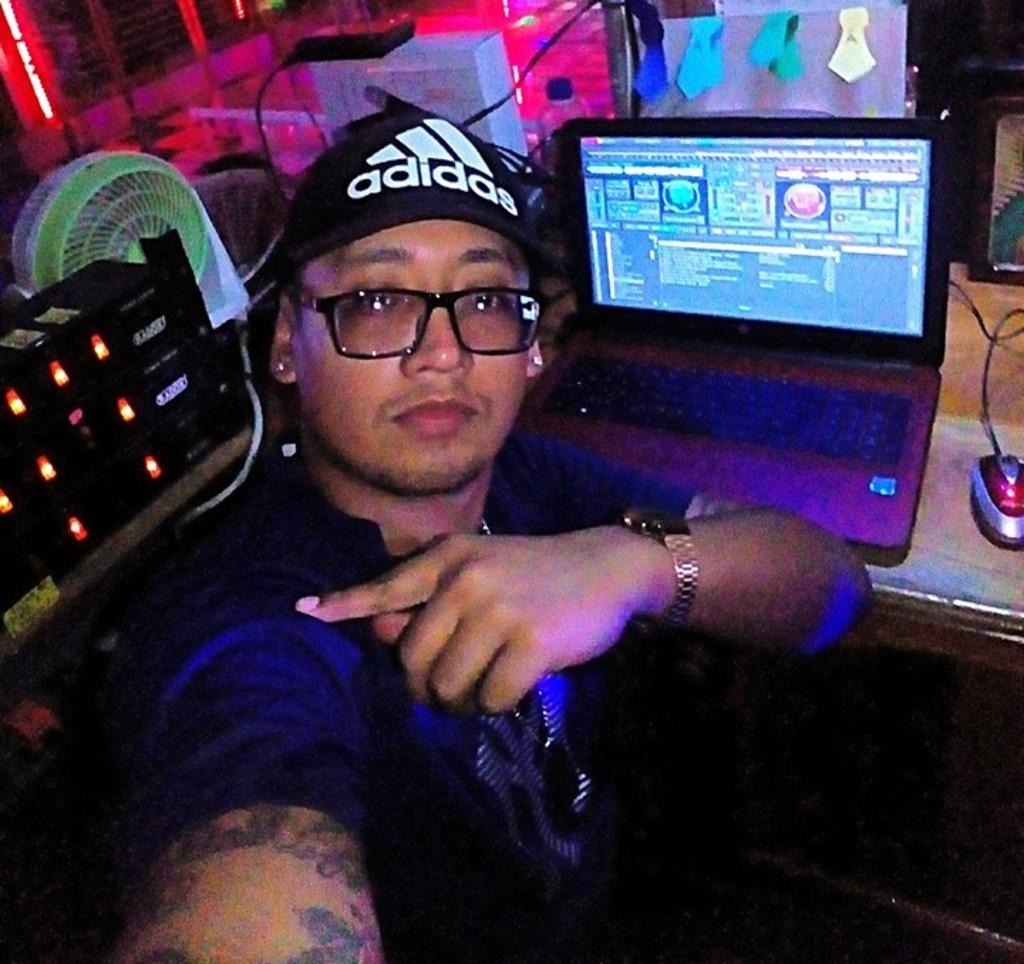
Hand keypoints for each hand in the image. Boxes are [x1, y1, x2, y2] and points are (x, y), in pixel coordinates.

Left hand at [295, 528, 673, 713]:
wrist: (606, 568)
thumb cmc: (537, 576)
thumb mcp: (481, 572)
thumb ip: (431, 600)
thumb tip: (381, 631)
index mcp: (450, 557)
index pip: (387, 586)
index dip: (344, 603)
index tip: (303, 609)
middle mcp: (467, 579)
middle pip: (413, 658)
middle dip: (425, 686)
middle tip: (447, 692)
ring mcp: (499, 609)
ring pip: (448, 683)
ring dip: (461, 700)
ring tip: (483, 688)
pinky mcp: (531, 643)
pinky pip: (491, 697)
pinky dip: (496, 704)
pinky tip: (512, 687)